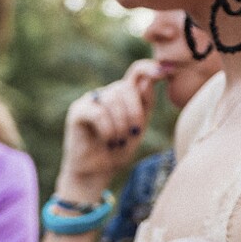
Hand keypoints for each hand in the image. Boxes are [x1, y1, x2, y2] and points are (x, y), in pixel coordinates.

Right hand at [57, 59, 163, 202]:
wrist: (96, 173)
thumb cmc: (117, 151)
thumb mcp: (138, 128)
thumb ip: (144, 104)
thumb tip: (148, 79)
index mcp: (124, 95)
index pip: (136, 71)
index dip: (149, 68)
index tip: (163, 73)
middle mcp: (106, 94)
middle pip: (124, 87)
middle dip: (134, 111)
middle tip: (133, 133)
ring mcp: (90, 100)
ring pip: (112, 99)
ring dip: (120, 123)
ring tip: (118, 142)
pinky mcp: (77, 111)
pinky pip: (98, 113)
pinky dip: (107, 128)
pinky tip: (108, 140)